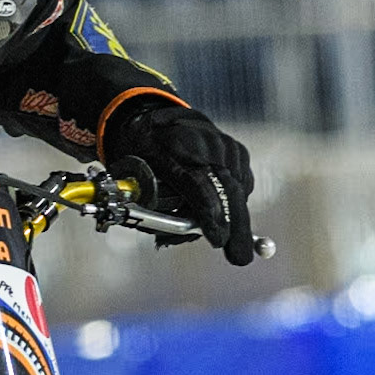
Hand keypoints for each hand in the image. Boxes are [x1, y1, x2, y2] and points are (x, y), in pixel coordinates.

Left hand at [108, 104, 255, 265]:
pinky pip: (241, 184)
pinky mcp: (237, 150)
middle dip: (233, 225)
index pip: (194, 183)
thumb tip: (166, 241)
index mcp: (168, 147)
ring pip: (237, 189)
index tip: (217, 237)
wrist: (158, 118)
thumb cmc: (142, 153)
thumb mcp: (133, 176)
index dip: (208, 211)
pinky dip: (233, 201)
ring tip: (222, 235)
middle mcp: (201, 141)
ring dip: (233, 217)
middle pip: (226, 188)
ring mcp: (223, 144)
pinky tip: (217, 204)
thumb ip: (149, 207)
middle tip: (238, 257)